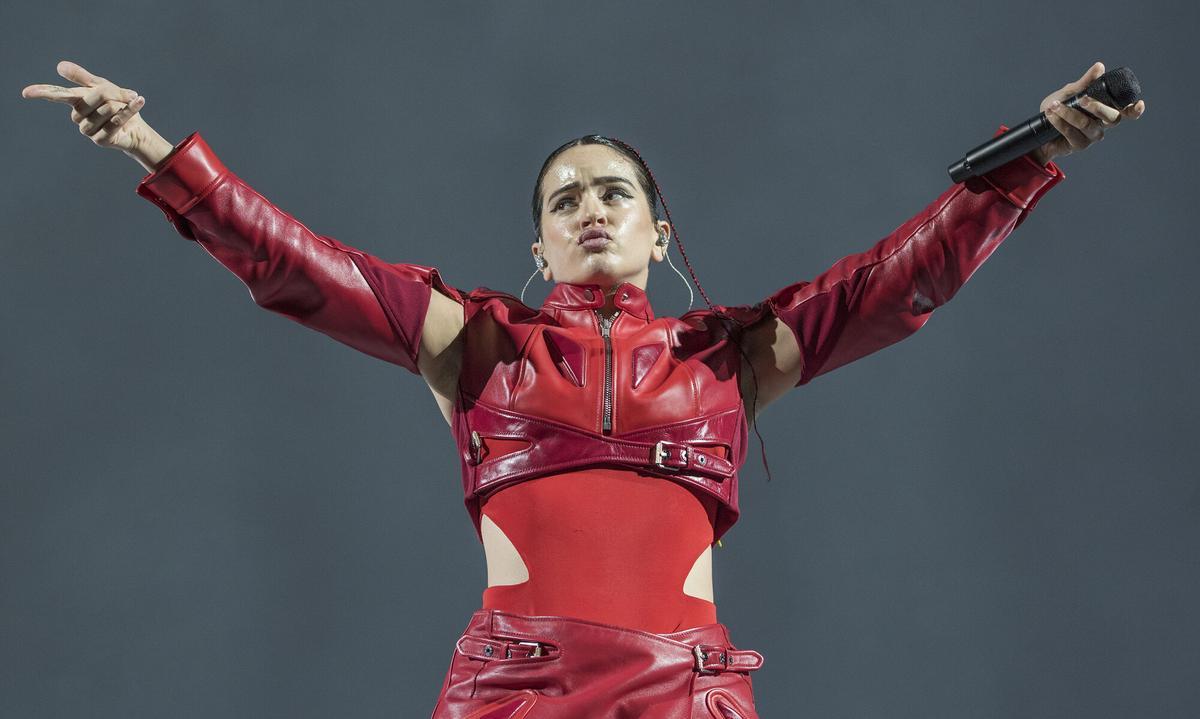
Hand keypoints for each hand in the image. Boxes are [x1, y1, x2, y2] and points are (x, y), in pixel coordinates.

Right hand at [22, 60, 149, 153]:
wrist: (136, 127)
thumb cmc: (117, 105)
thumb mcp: (101, 86)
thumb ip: (82, 77)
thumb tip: (59, 66)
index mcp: (75, 101)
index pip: (55, 94)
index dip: (41, 93)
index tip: (26, 93)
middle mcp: (77, 116)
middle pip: (94, 96)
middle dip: (113, 93)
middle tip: (125, 95)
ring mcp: (87, 130)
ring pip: (106, 109)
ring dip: (122, 105)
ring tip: (126, 106)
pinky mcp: (100, 140)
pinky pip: (116, 121)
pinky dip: (129, 111)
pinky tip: (139, 103)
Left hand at [1031, 61, 1146, 166]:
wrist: (1039, 129)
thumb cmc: (1058, 108)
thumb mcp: (1070, 92)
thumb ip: (1085, 82)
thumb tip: (1100, 67)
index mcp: (1106, 109)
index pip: (1126, 111)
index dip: (1135, 110)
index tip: (1139, 104)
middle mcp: (1103, 124)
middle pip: (1112, 118)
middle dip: (1097, 107)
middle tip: (1082, 99)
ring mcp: (1092, 136)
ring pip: (1088, 125)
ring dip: (1069, 114)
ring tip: (1053, 106)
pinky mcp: (1079, 145)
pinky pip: (1072, 134)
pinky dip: (1060, 122)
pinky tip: (1051, 115)